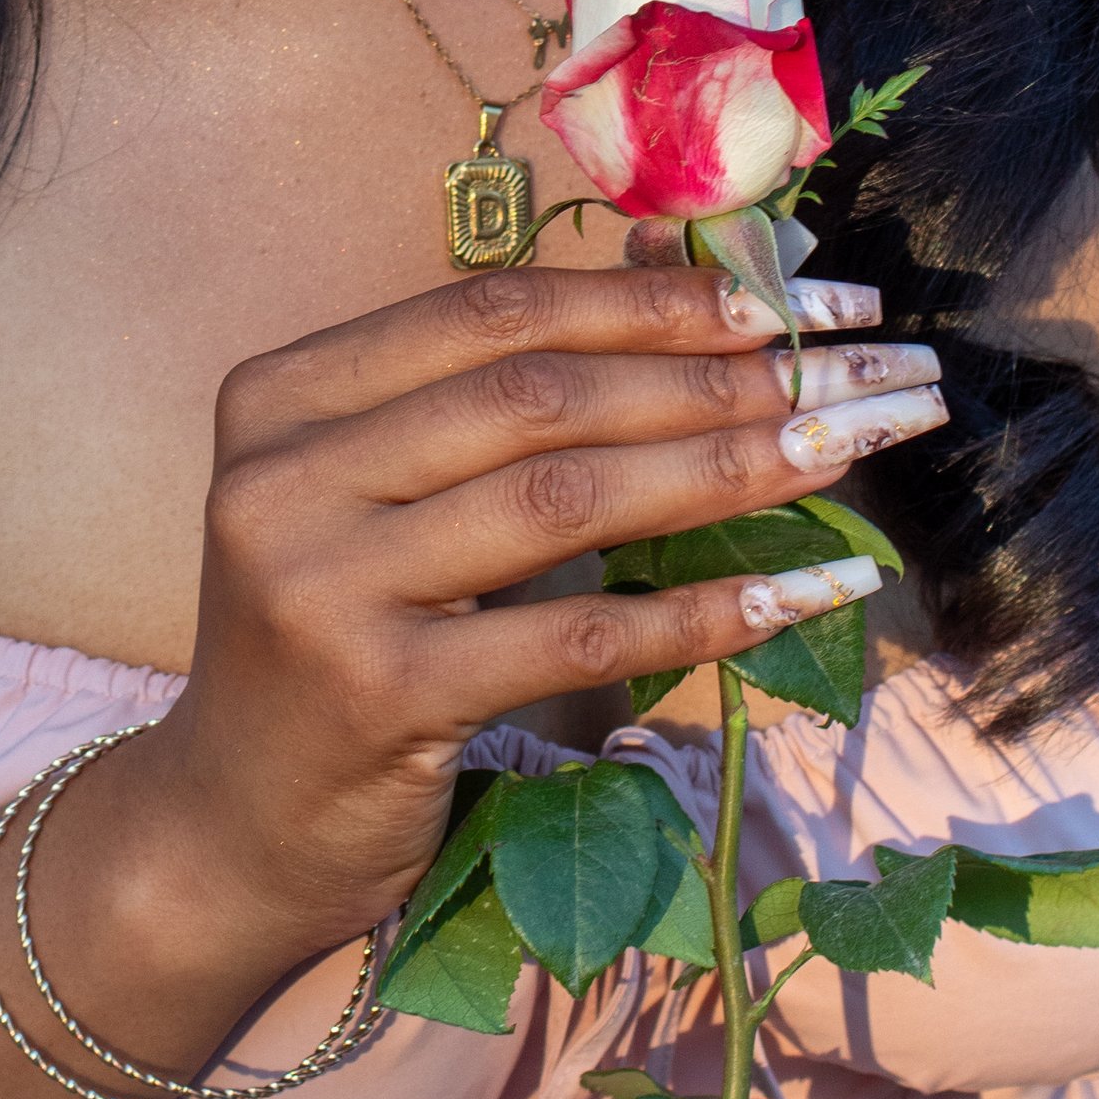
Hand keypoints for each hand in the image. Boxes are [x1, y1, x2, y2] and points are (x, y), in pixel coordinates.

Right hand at [126, 261, 945, 975]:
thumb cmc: (336, 639)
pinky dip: (704, 609)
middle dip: (727, 373)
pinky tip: (805, 587)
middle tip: (869, 369)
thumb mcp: (387, 493)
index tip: (798, 294)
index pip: (496, 311)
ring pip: (569, 499)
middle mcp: (285, 476)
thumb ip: (504, 393)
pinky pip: (577, 638)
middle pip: (545, 395)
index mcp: (284, 394)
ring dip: (735, 467)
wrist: (228, 829)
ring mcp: (323, 588)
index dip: (658, 293)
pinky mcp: (379, 697)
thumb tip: (688, 269)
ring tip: (854, 451)